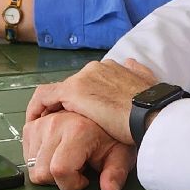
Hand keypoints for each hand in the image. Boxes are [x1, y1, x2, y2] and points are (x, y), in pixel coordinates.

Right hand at [22, 110, 134, 189]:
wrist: (104, 113)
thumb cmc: (111, 135)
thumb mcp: (119, 154)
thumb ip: (115, 173)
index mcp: (77, 130)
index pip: (59, 170)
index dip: (71, 183)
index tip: (84, 179)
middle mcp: (55, 124)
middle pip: (41, 172)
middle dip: (58, 179)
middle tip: (76, 168)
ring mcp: (41, 123)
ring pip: (32, 166)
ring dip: (47, 170)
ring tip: (67, 158)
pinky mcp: (32, 126)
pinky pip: (26, 156)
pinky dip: (39, 161)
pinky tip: (56, 154)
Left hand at [26, 58, 159, 144]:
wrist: (151, 112)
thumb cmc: (153, 105)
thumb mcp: (148, 82)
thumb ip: (138, 72)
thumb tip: (131, 63)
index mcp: (112, 67)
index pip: (90, 81)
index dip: (83, 98)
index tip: (82, 114)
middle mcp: (95, 68)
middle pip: (74, 86)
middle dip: (67, 105)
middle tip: (63, 124)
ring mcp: (83, 78)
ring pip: (59, 91)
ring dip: (52, 107)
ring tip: (47, 125)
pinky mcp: (73, 91)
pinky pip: (45, 97)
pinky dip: (38, 108)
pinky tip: (35, 123)